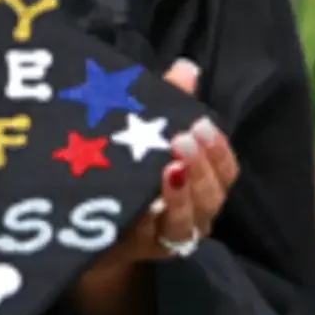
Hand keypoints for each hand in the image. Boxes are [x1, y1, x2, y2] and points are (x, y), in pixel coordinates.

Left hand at [94, 58, 240, 273]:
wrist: (89, 216)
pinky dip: (157, 218)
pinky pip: (160, 237)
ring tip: (169, 167)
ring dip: (183, 193)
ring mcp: (171, 232)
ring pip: (190, 219)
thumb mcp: (145, 129)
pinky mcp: (146, 247)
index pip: (225, 169)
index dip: (219, 150)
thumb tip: (187, 67)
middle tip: (183, 138)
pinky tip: (148, 201)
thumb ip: (169, 100)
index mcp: (201, 180)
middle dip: (201, 167)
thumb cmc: (128, 164)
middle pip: (212, 195)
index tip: (202, 125)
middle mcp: (195, 211)